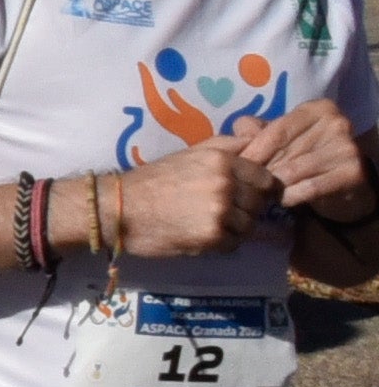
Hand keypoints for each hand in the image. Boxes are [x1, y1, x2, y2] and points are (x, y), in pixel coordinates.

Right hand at [112, 143, 283, 258]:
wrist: (119, 208)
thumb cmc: (153, 179)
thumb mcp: (191, 153)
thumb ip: (227, 147)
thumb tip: (260, 143)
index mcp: (222, 159)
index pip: (266, 178)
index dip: (260, 188)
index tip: (248, 194)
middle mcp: (226, 183)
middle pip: (260, 203)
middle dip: (247, 208)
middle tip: (225, 211)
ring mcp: (221, 211)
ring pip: (250, 225)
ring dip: (235, 227)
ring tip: (211, 223)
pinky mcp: (213, 236)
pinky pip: (234, 243)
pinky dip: (222, 242)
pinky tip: (202, 235)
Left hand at [232, 95, 373, 211]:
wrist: (343, 184)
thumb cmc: (304, 155)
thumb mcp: (280, 138)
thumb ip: (255, 130)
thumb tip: (238, 135)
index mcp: (317, 109)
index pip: (277, 131)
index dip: (253, 150)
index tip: (233, 164)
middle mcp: (336, 123)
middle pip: (284, 151)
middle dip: (262, 169)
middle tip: (246, 182)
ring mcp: (347, 148)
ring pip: (293, 171)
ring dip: (273, 185)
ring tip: (262, 190)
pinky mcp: (354, 173)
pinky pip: (309, 188)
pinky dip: (290, 196)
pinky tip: (283, 199)